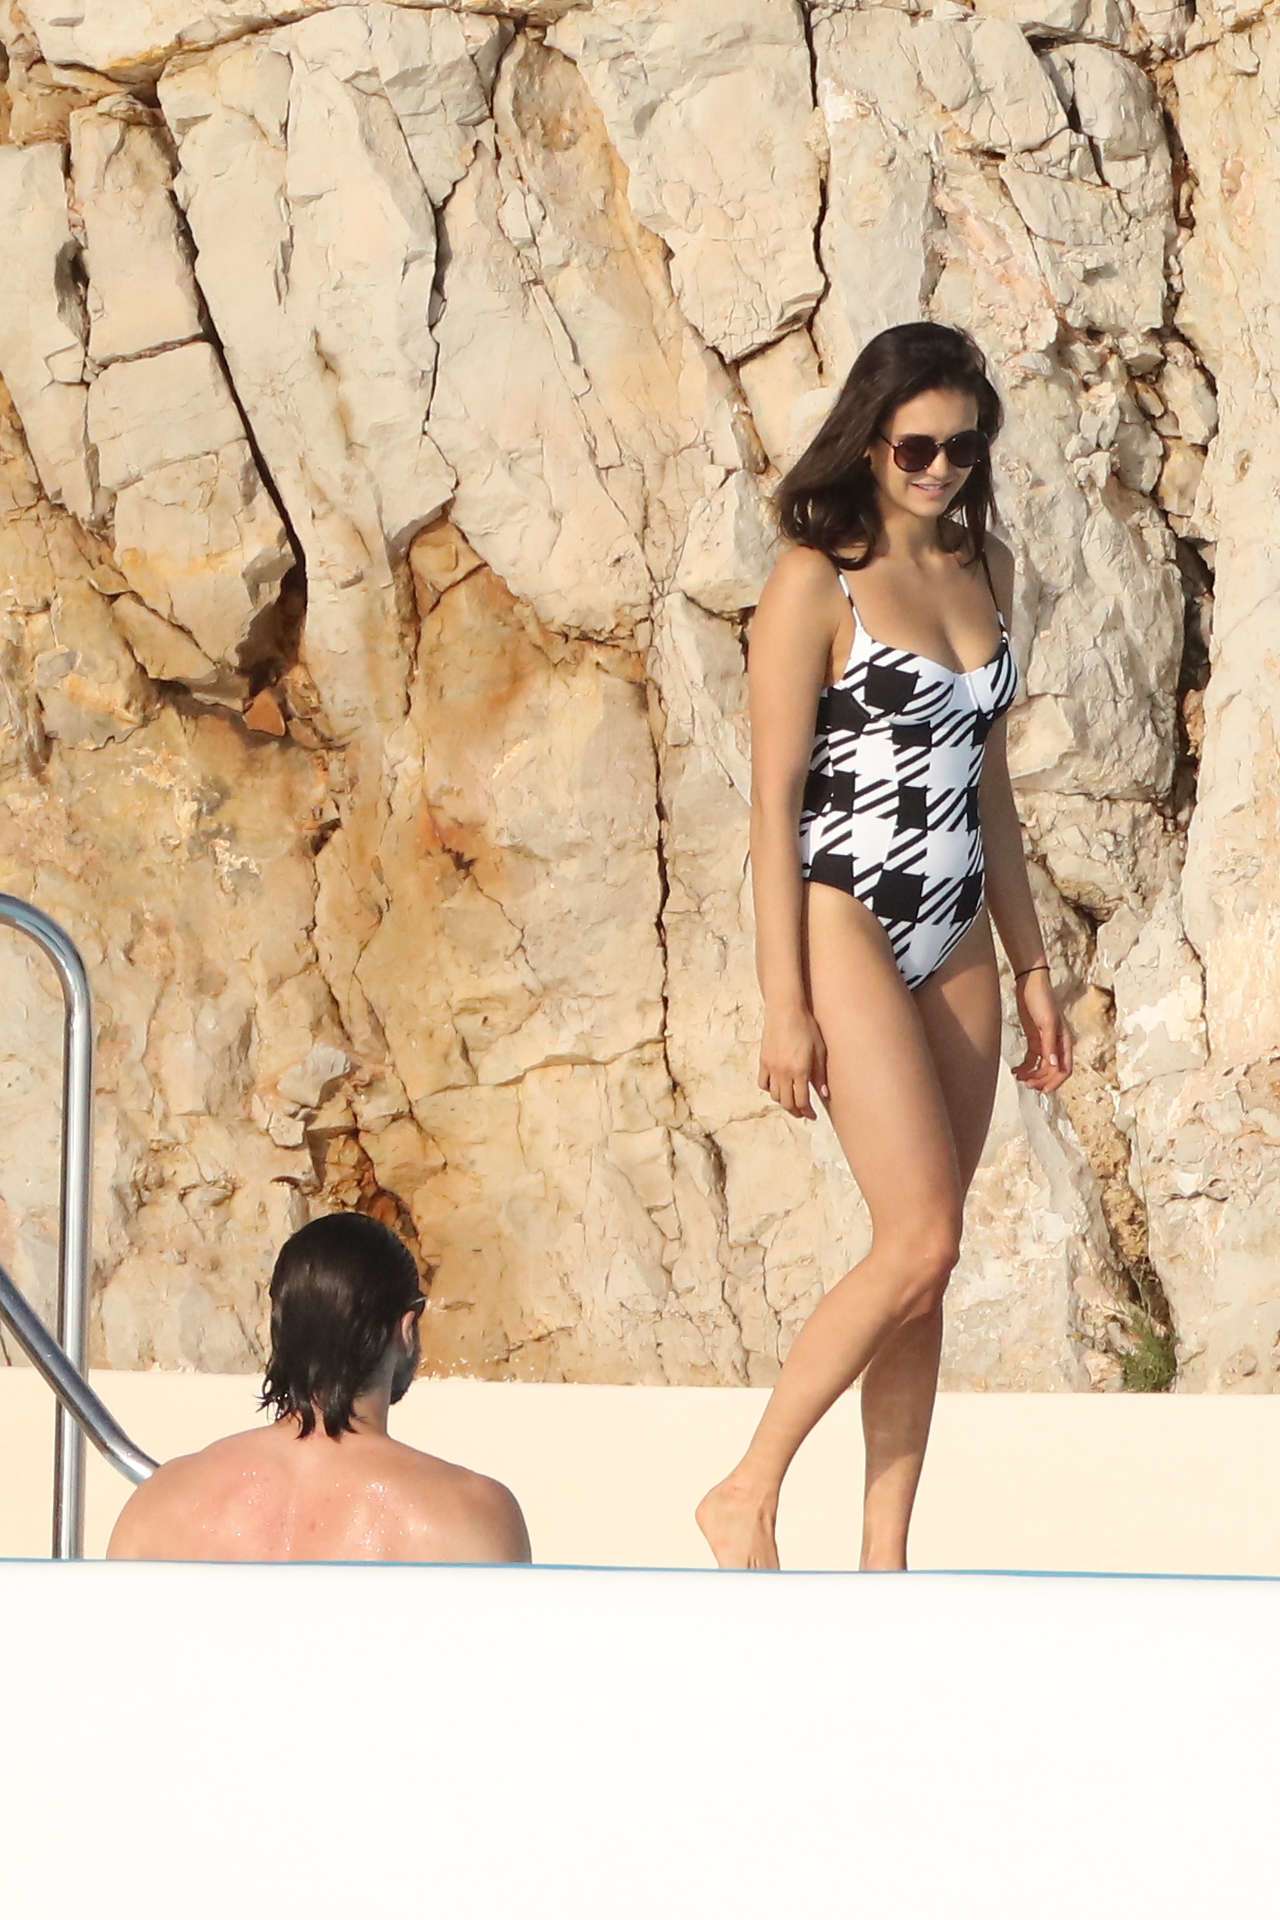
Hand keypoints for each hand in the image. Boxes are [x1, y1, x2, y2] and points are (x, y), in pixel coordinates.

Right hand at [758, 1003, 828, 1119]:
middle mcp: (783, 1072)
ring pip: (775, 1095)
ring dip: (784, 1101)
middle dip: (796, 1111)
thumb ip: (820, 1074)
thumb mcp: (820, 1050)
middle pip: (787, 1102)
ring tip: (792, 1100)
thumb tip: (824, 1094)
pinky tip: (778, 1087)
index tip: (813, 1115)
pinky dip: (771, 1089)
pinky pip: (763, 1083)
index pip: (802, 1101)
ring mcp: (771, 1067)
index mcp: (800, 1071)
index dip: (807, 1112)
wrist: (785, 1010)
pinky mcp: (763, 1061)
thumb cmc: (807, 1027)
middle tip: (803, 1112)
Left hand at [1010, 968, 1071, 1092]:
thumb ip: (1050, 1045)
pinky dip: (1025, 1067)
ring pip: (1041, 1067)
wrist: (1029, 984)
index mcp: (1064, 1042)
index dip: (1055, 1082)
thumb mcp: (1046, 1023)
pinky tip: (1016, 1071)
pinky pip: (1031, 1059)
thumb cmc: (1042, 1000)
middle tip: (1027, 1085)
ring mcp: (1045, 1042)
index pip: (1065, 1069)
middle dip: (1041, 1080)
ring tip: (1020, 1078)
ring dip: (1032, 1075)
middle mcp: (1057, 1044)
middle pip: (1052, 1071)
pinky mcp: (1034, 1039)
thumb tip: (1054, 1067)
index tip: (1042, 1090)